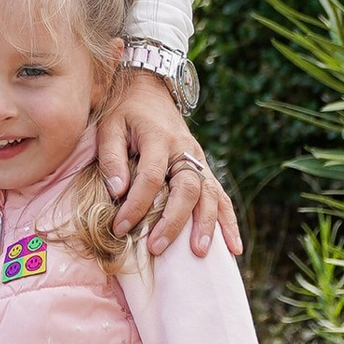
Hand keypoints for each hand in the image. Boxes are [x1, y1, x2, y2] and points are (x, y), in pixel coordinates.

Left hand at [104, 71, 242, 259]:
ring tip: (199, 253)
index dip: (136, 204)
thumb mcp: (109, 127)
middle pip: (187, 188)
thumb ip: (111, 158)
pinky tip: (234, 248)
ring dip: (206, 225)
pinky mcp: (204, 168)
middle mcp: (184, 150)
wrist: (148, 90)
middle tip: (156, 248)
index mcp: (158, 138)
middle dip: (173, 221)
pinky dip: (228, 222)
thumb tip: (117, 192)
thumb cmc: (124, 112)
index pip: (151, 177)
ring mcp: (199, 159)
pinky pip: (221, 197)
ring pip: (209, 194)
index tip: (119, 228)